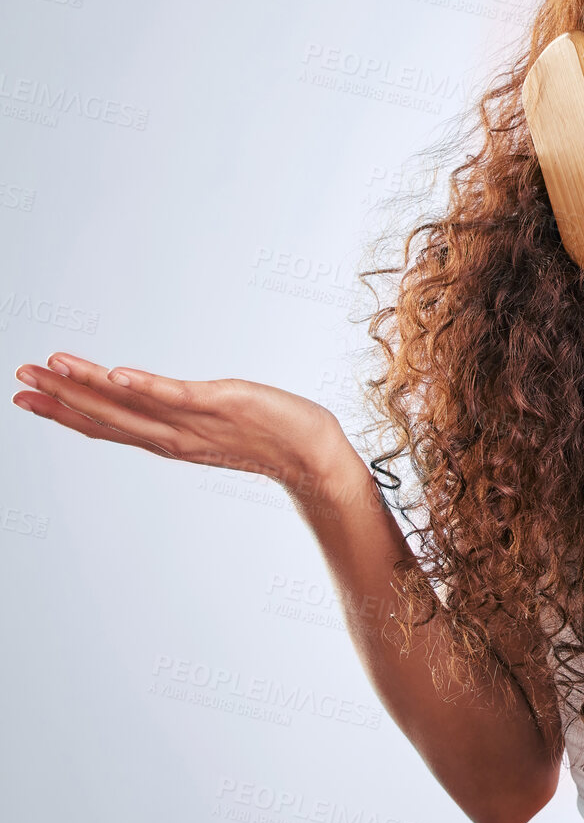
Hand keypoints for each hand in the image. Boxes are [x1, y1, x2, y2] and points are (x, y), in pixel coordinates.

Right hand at [12, 351, 362, 499]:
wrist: (314, 455)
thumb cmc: (271, 436)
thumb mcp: (215, 424)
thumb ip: (183, 416)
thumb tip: (162, 404)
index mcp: (169, 439)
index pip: (107, 425)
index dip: (65, 412)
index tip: (27, 397)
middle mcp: (174, 435)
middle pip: (107, 416)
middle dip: (61, 397)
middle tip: (19, 378)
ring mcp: (194, 421)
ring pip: (130, 405)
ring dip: (88, 385)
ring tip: (51, 367)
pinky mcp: (220, 404)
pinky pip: (175, 396)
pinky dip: (144, 386)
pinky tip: (115, 374)